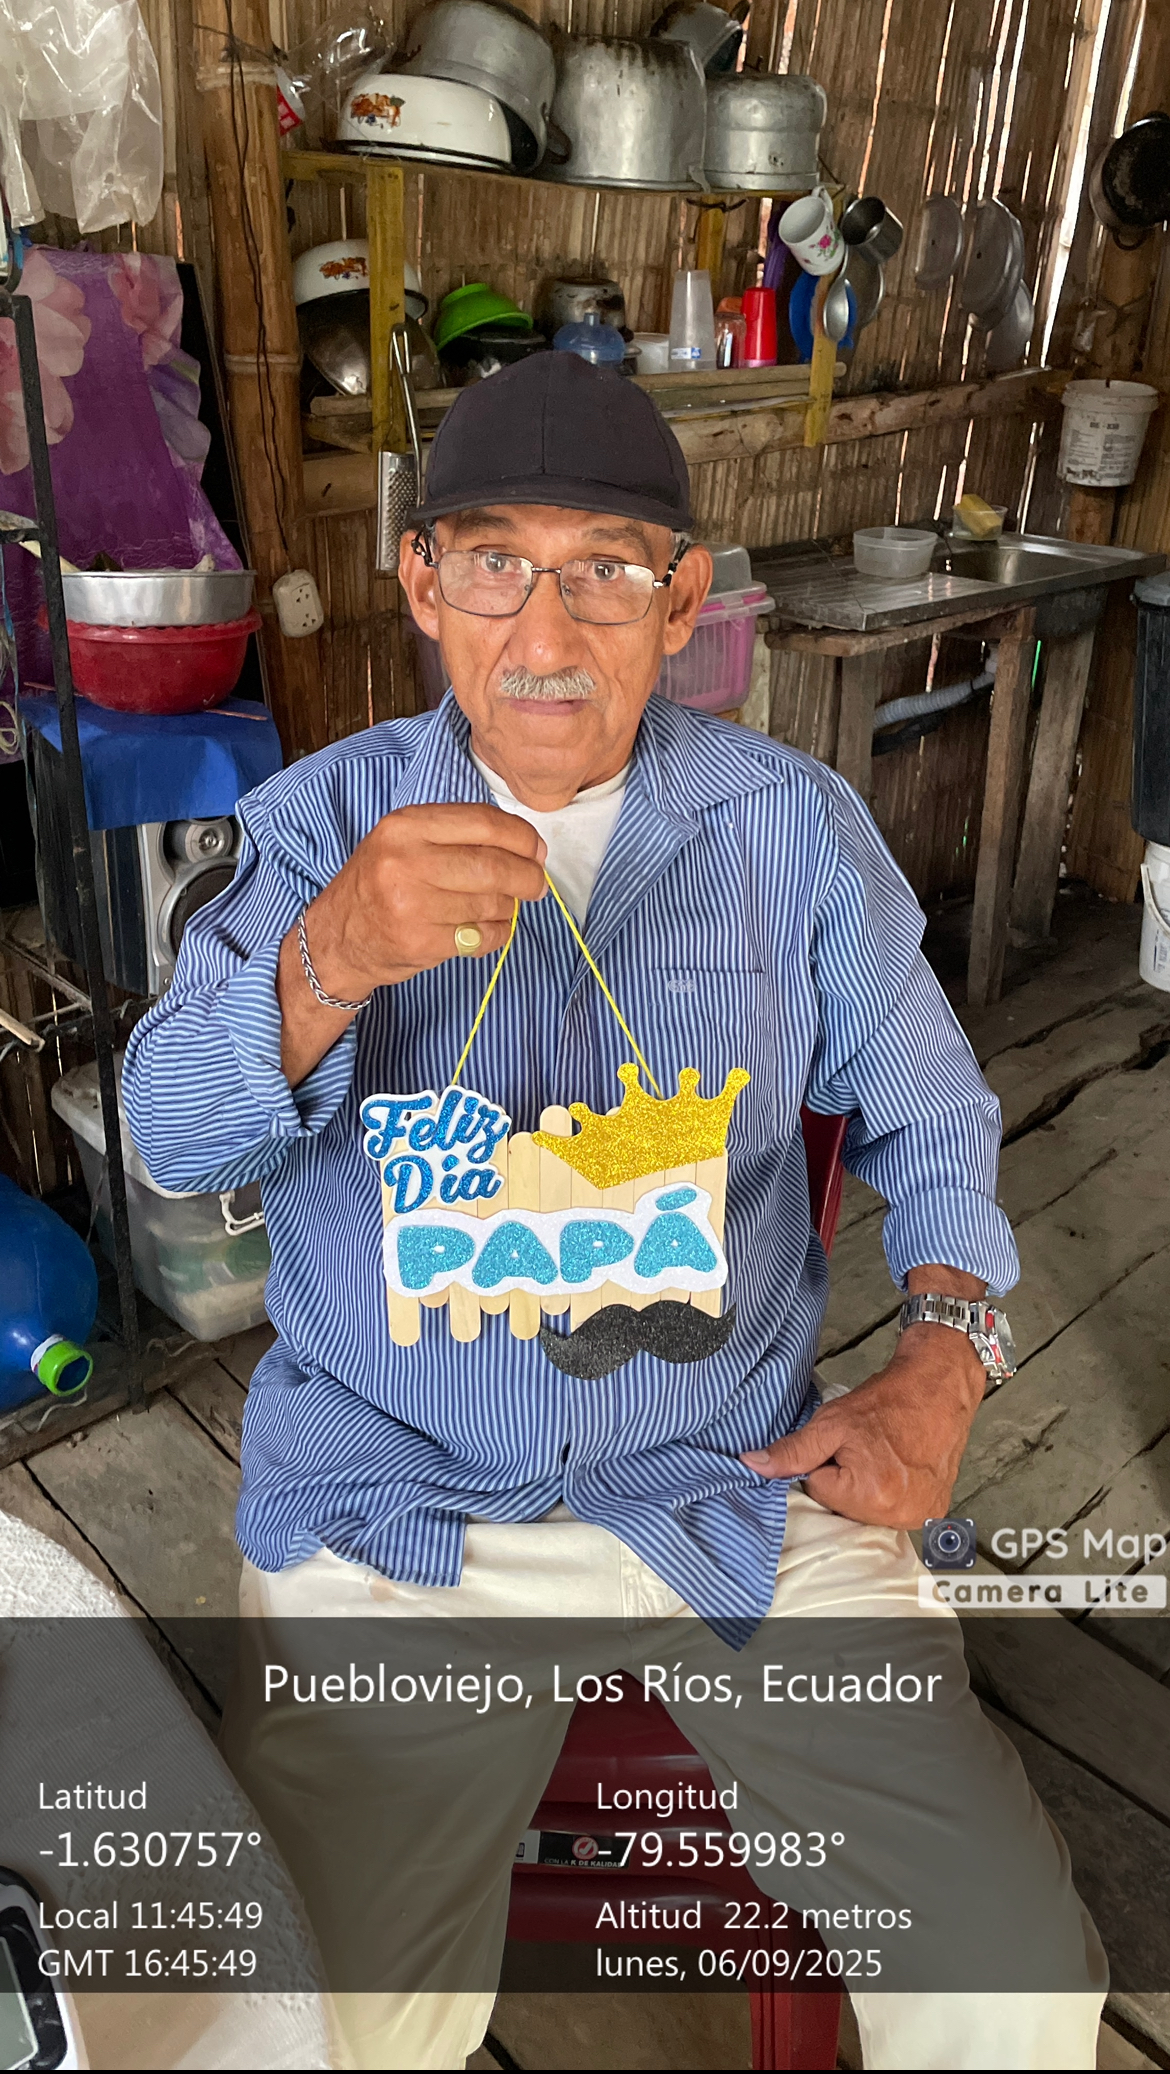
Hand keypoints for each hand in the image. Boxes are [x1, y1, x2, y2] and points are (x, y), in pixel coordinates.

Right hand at [304, 802, 546, 998]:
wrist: (338, 937)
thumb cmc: (379, 884)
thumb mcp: (404, 841)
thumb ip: (456, 834)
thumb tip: (527, 846)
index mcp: (405, 826)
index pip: (483, 823)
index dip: (522, 837)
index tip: (537, 851)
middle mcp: (405, 862)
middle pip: (493, 866)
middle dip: (527, 877)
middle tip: (536, 885)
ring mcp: (411, 905)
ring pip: (492, 904)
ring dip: (509, 908)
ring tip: (500, 908)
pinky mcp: (421, 943)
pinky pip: (483, 937)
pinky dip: (496, 934)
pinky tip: (485, 929)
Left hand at [740, 1320, 985, 1529]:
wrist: (938, 1388)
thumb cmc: (888, 1402)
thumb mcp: (831, 1423)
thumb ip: (791, 1451)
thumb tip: (752, 1465)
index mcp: (870, 1495)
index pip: (817, 1492)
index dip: (823, 1464)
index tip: (843, 1446)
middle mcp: (898, 1514)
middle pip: (843, 1508)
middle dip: (844, 1481)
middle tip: (864, 1449)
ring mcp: (920, 1516)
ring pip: (867, 1512)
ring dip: (867, 1489)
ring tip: (883, 1456)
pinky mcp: (933, 1513)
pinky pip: (893, 1512)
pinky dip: (890, 1493)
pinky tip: (898, 1467)